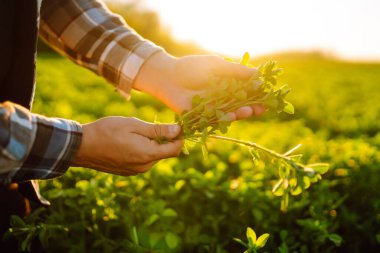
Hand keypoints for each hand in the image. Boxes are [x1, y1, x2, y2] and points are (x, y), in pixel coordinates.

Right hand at [72, 117, 182, 175]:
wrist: (82, 147)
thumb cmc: (107, 131)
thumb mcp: (134, 125)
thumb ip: (157, 130)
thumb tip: (178, 130)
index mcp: (147, 154)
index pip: (175, 149)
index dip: (180, 137)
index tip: (177, 125)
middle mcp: (144, 167)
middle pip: (165, 153)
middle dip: (165, 140)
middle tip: (153, 125)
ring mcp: (135, 171)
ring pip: (154, 156)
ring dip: (152, 145)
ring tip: (136, 133)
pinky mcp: (128, 172)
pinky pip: (143, 161)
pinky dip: (143, 151)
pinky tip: (130, 141)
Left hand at [134, 51, 265, 119]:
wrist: (167, 75)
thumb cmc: (191, 67)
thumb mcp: (216, 65)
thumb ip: (236, 71)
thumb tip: (259, 74)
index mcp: (227, 86)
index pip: (247, 93)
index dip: (258, 96)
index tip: (269, 96)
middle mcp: (222, 99)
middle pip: (241, 106)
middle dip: (253, 108)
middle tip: (262, 109)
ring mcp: (212, 109)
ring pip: (230, 115)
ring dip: (241, 114)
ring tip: (249, 111)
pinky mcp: (201, 118)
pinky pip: (215, 121)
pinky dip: (224, 120)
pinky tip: (231, 117)